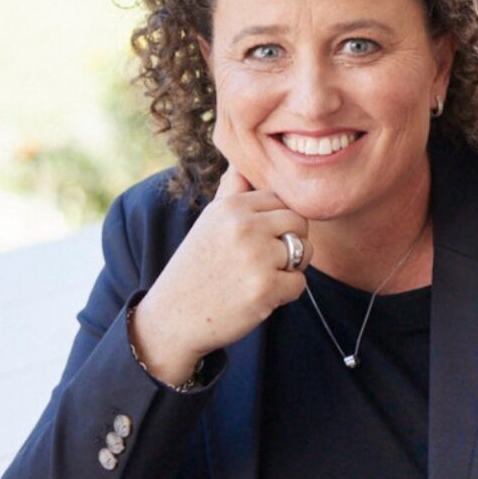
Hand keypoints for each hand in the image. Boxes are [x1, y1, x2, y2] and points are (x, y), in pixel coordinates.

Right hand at [130, 164, 312, 385]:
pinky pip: (300, 283)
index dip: (278, 221)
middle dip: (293, 241)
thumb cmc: (197, 266)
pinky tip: (261, 297)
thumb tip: (242, 160)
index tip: (261, 240)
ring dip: (292, 267)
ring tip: (264, 276)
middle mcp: (244, 226)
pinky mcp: (265, 288)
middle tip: (271, 261)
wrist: (172, 317)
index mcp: (231, 206)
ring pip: (305, 251)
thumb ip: (231, 191)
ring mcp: (256, 257)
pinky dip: (287, 294)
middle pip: (299, 221)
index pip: (281, 199)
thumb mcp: (209, 221)